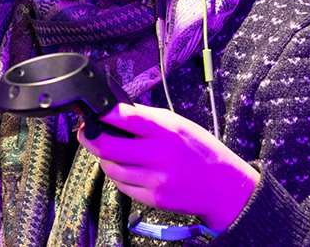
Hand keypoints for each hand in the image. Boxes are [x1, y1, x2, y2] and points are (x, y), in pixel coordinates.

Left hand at [78, 104, 258, 231]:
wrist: (223, 186)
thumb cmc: (200, 151)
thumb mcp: (179, 124)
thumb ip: (148, 118)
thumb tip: (116, 111)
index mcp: (166, 131)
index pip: (126, 117)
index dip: (102, 113)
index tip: (91, 110)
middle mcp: (159, 155)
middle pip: (107, 146)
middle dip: (90, 138)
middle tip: (87, 133)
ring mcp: (156, 179)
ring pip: (110, 168)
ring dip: (104, 159)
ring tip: (112, 152)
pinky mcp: (154, 198)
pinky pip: (122, 186)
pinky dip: (118, 176)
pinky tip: (127, 169)